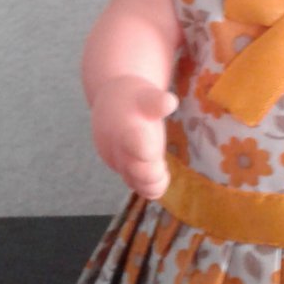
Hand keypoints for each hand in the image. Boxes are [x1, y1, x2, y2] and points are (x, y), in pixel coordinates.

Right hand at [90, 75, 177, 198]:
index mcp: (126, 129)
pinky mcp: (127, 172)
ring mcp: (122, 163)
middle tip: (161, 165)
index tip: (153, 151)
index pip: (133, 143)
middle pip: (135, 171)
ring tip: (162, 170)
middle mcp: (121, 150)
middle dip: (151, 173)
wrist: (112, 107)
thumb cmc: (134, 100)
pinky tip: (162, 174)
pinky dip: (152, 187)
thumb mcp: (144, 96)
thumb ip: (156, 102)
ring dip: (152, 183)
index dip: (144, 150)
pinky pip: (140, 187)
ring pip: (136, 184)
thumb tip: (170, 102)